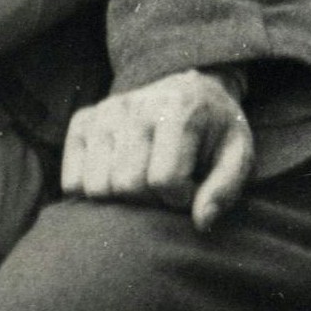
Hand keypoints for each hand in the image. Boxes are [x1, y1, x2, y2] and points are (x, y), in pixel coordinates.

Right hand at [67, 70, 259, 225]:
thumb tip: (201, 222)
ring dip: (123, 198)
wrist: (191, 88)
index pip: (164, 179)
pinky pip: (73, 182)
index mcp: (179, 108)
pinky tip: (120, 177)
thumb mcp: (237, 153)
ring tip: (145, 181)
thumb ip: (226, 188)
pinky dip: (94, 191)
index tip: (191, 189)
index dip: (180, 198)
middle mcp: (136, 105)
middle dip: (151, 199)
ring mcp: (104, 112)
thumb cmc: (215, 130)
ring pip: (97, 188)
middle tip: (167, 188)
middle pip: (127, 185)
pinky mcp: (82, 121)